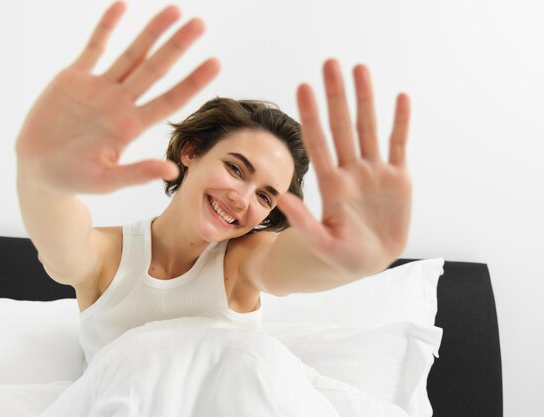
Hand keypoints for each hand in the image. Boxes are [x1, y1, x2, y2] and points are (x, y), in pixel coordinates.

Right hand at [15, 1, 219, 193]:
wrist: (39, 168)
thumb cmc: (74, 179)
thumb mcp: (107, 180)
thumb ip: (137, 173)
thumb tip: (172, 170)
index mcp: (131, 126)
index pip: (170, 99)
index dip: (193, 81)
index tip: (215, 63)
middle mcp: (120, 103)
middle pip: (156, 69)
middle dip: (178, 46)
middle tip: (200, 24)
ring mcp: (99, 88)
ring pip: (131, 54)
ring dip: (151, 32)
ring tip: (174, 10)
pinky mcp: (74, 78)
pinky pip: (94, 47)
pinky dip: (106, 27)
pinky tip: (123, 6)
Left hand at [277, 59, 411, 273]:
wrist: (369, 261)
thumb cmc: (340, 256)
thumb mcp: (321, 243)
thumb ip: (304, 221)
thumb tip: (280, 198)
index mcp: (331, 185)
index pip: (318, 142)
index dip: (311, 116)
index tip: (303, 88)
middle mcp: (351, 171)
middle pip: (342, 126)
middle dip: (336, 96)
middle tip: (330, 63)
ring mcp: (374, 172)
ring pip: (369, 128)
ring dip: (365, 99)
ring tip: (360, 68)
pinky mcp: (397, 178)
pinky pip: (398, 144)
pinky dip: (400, 122)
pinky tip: (399, 98)